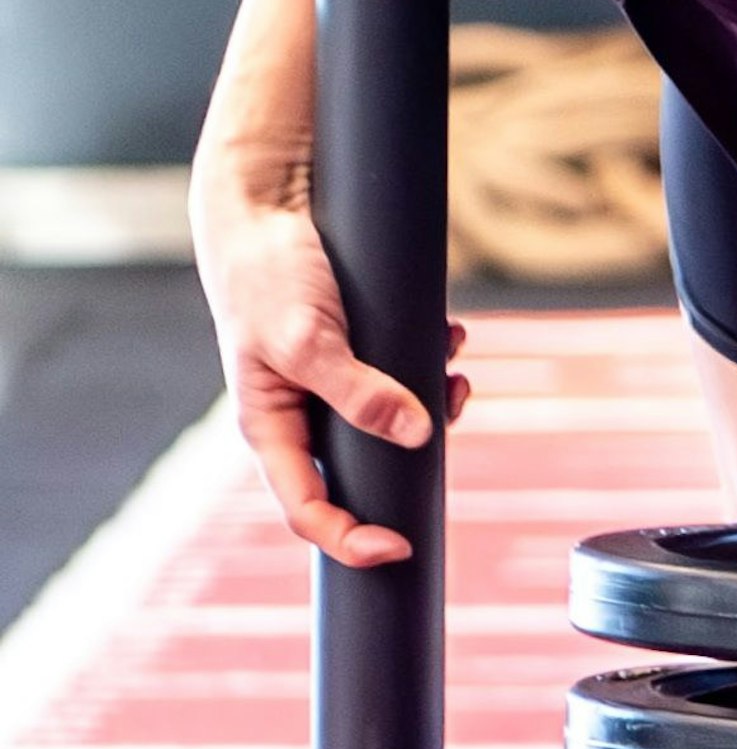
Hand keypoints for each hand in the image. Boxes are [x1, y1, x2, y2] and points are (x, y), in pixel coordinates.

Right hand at [195, 200, 472, 566]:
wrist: (266, 201)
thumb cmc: (265, 271)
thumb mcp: (308, 338)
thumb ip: (358, 391)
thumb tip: (417, 434)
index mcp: (271, 426)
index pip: (307, 508)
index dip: (350, 538)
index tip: (400, 547)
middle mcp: (303, 411)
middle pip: (364, 468)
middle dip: (415, 455)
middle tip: (455, 417)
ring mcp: (331, 380)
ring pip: (392, 421)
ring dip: (435, 402)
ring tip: (459, 376)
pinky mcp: (357, 348)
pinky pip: (403, 374)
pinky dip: (433, 362)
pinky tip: (452, 337)